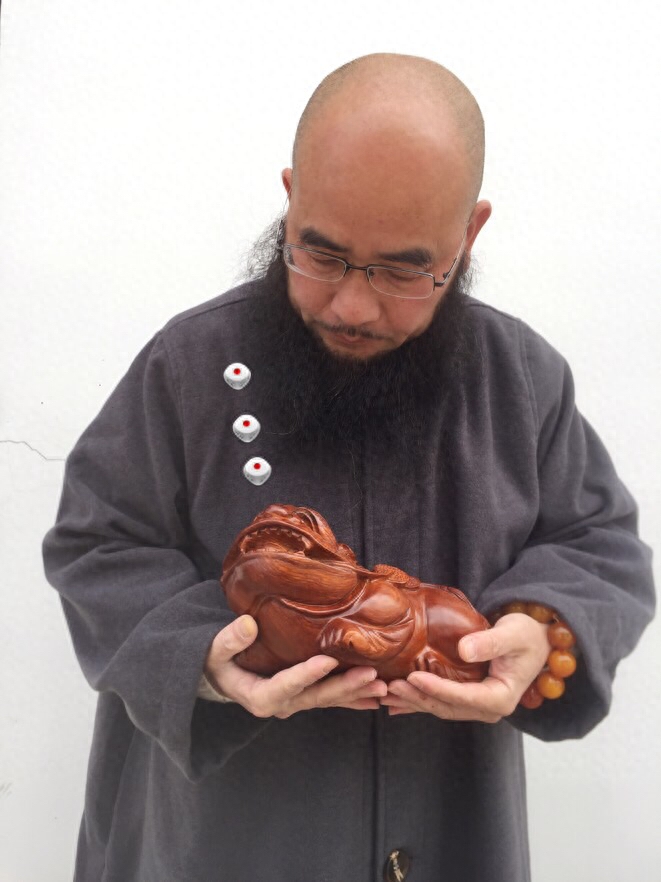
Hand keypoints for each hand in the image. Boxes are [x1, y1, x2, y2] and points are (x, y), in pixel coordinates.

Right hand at [204, 615, 387, 718]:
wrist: (220, 675)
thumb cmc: (218, 659)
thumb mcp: (215, 649)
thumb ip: (230, 640)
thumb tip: (248, 624)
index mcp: (258, 696)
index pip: (285, 685)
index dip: (306, 674)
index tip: (326, 661)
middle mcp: (280, 705)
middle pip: (316, 696)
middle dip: (344, 686)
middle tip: (371, 675)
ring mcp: (295, 703)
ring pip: (328, 699)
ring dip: (356, 693)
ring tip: (382, 687)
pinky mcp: (304, 697)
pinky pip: (331, 699)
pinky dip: (354, 697)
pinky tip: (376, 697)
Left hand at [381, 613, 550, 722]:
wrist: (535, 641)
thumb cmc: (526, 635)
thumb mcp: (513, 633)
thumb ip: (490, 642)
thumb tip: (465, 650)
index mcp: (501, 698)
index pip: (463, 697)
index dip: (436, 688)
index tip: (413, 676)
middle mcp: (489, 709)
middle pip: (447, 707)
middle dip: (418, 697)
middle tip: (390, 686)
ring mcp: (478, 707)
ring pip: (440, 707)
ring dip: (413, 701)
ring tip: (386, 693)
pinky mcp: (469, 699)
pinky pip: (441, 702)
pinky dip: (419, 701)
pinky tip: (396, 704)